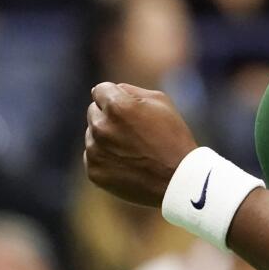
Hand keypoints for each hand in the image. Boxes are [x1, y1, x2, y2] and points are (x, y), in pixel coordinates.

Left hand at [84, 82, 198, 207]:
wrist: (177, 180)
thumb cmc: (172, 137)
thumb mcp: (161, 102)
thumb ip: (131, 90)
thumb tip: (109, 89)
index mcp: (117, 106)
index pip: (101, 90)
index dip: (115, 96)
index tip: (127, 108)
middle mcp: (101, 127)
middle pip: (93, 111)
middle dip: (108, 115)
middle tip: (132, 129)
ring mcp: (95, 151)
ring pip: (92, 134)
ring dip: (105, 137)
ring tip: (131, 148)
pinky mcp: (94, 171)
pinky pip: (92, 156)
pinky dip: (105, 157)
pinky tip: (126, 162)